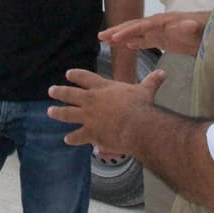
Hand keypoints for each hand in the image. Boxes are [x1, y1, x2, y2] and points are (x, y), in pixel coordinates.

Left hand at [47, 68, 166, 149]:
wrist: (136, 125)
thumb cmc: (141, 106)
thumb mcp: (146, 90)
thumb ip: (152, 81)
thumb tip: (163, 73)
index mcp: (103, 88)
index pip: (85, 78)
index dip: (75, 75)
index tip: (67, 74)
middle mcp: (91, 100)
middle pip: (70, 94)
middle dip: (60, 92)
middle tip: (51, 90)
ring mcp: (88, 117)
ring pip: (67, 113)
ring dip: (58, 112)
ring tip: (50, 111)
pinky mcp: (90, 132)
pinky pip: (77, 136)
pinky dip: (72, 138)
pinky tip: (67, 139)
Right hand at [100, 11, 208, 56]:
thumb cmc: (207, 29)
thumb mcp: (199, 28)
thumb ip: (191, 26)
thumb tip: (184, 24)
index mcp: (163, 21)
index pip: (141, 26)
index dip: (127, 31)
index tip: (114, 38)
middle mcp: (158, 24)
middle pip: (134, 26)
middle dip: (117, 31)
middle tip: (100, 36)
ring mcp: (160, 31)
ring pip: (136, 33)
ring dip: (121, 36)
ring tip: (105, 40)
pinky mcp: (164, 39)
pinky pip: (145, 40)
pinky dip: (134, 42)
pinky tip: (126, 46)